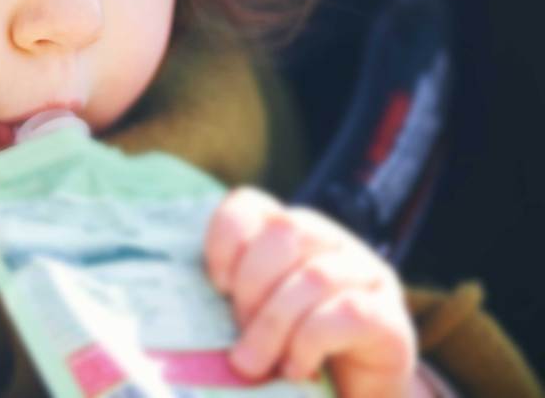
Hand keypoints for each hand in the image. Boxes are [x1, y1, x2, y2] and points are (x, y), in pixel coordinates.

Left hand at [203, 186, 419, 396]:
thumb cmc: (290, 356)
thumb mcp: (252, 321)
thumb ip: (230, 302)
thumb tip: (185, 310)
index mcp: (290, 233)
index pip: (250, 205)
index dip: (225, 238)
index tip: (216, 286)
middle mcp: (331, 242)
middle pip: (284, 232)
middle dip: (251, 288)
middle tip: (239, 338)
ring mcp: (367, 275)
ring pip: (313, 277)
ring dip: (273, 325)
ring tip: (254, 365)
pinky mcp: (390, 318)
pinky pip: (347, 313)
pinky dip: (309, 343)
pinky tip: (297, 370)